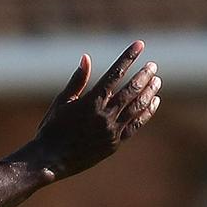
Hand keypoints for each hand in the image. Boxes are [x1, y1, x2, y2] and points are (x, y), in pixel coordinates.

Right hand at [27, 41, 160, 180]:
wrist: (50, 160)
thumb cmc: (52, 129)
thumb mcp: (62, 102)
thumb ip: (77, 80)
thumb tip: (86, 57)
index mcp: (90, 102)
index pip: (114, 74)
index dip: (128, 57)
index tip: (139, 45)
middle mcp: (103, 115)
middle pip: (131, 90)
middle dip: (144, 75)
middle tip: (153, 65)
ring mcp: (111, 130)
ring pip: (137, 107)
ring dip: (149, 92)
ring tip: (157, 80)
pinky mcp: (115, 143)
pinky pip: (136, 125)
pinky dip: (146, 112)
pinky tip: (153, 102)